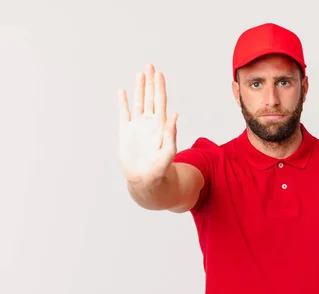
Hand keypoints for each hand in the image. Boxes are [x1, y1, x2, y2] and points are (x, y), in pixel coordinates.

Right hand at [118, 64, 178, 186]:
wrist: (145, 180)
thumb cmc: (160, 170)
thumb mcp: (168, 152)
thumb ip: (171, 134)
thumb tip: (175, 114)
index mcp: (160, 126)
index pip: (160, 101)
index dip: (160, 87)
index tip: (159, 73)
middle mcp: (150, 123)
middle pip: (151, 98)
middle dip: (151, 82)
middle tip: (150, 65)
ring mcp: (138, 127)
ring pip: (139, 102)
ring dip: (139, 88)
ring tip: (140, 74)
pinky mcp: (126, 133)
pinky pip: (124, 114)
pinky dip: (123, 102)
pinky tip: (122, 91)